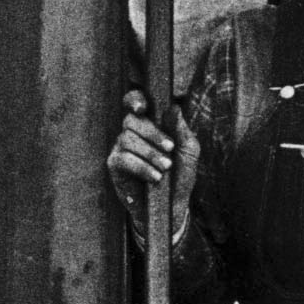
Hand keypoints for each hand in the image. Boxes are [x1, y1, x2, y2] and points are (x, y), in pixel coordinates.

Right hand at [106, 89, 177, 218]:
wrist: (173, 204)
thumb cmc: (181, 173)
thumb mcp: (188, 149)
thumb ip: (181, 128)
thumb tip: (173, 107)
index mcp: (149, 122)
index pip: (135, 101)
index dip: (135, 99)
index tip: (142, 108)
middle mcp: (132, 131)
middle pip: (131, 120)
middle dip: (152, 133)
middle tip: (170, 148)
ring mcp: (121, 147)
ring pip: (127, 138)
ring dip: (150, 154)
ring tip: (166, 168)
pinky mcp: (114, 165)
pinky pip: (123, 159)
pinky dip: (142, 167)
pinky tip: (155, 177)